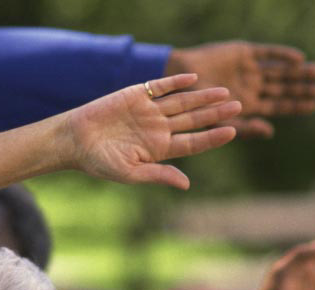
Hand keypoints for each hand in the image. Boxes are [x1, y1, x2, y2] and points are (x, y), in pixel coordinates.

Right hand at [64, 73, 240, 189]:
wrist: (74, 140)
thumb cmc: (99, 162)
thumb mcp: (131, 173)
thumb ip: (159, 174)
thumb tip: (186, 184)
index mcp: (161, 149)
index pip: (194, 143)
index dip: (213, 137)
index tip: (232, 131)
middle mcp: (160, 129)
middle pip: (194, 120)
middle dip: (216, 114)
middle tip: (240, 107)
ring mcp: (150, 111)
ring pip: (183, 102)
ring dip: (203, 97)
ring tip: (225, 92)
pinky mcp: (137, 94)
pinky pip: (161, 86)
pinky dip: (176, 82)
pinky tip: (193, 79)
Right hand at [167, 41, 314, 137]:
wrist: (176, 82)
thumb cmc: (195, 109)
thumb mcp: (221, 122)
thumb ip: (245, 128)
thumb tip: (270, 131)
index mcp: (248, 105)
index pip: (278, 105)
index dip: (296, 104)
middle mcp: (251, 86)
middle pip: (283, 87)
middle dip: (303, 88)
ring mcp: (248, 69)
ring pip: (280, 70)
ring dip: (299, 72)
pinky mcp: (243, 53)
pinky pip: (267, 54)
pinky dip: (282, 56)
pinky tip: (298, 60)